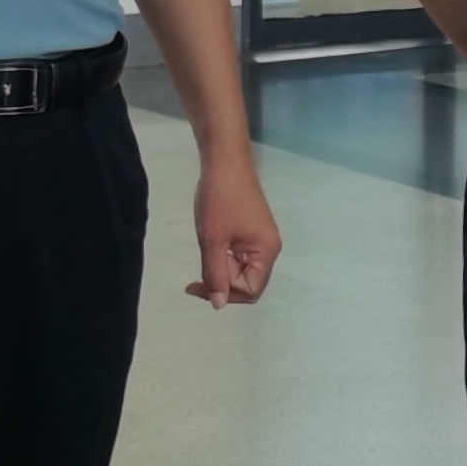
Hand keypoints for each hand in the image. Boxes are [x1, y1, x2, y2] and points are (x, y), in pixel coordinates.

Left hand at [187, 153, 281, 307]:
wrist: (224, 161)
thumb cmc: (220, 200)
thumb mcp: (213, 241)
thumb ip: (215, 275)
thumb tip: (219, 304)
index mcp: (266, 252)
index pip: (250, 290)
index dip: (225, 293)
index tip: (198, 284)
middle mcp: (269, 248)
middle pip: (248, 282)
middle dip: (222, 282)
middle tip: (197, 273)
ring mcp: (261, 238)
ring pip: (241, 268)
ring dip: (221, 268)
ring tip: (204, 253)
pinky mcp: (252, 229)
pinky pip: (239, 254)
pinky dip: (223, 256)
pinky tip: (210, 244)